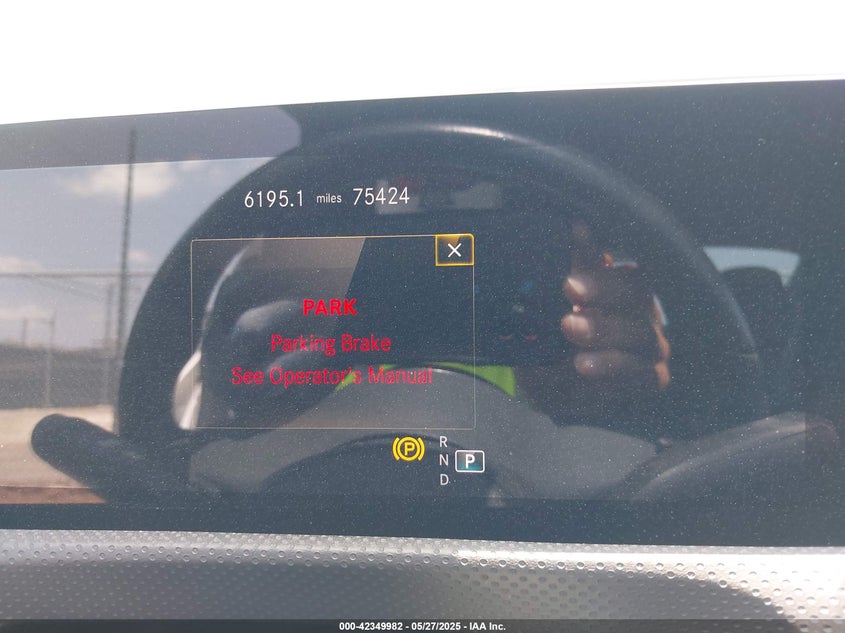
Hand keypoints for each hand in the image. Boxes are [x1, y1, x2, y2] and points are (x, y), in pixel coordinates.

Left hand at [514, 222, 670, 420]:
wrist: (558, 391)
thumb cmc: (562, 340)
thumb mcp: (559, 305)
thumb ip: (576, 269)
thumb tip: (580, 224)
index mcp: (621, 287)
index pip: (615, 258)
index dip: (600, 250)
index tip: (576, 233)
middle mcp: (643, 312)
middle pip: (636, 292)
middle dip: (603, 289)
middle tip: (569, 288)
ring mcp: (651, 346)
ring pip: (640, 332)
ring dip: (603, 330)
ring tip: (569, 327)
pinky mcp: (652, 378)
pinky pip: (642, 372)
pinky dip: (612, 367)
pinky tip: (583, 364)